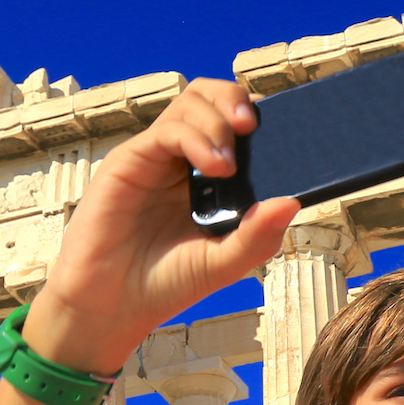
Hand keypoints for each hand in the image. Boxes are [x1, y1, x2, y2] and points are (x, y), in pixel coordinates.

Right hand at [26, 79, 302, 373]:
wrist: (111, 307)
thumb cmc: (165, 283)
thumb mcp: (224, 263)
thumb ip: (258, 236)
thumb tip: (293, 202)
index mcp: (207, 177)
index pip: (234, 125)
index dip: (257, 117)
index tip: (284, 128)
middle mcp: (181, 160)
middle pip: (210, 98)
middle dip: (236, 99)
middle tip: (253, 124)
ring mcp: (155, 157)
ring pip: (189, 103)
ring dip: (218, 121)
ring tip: (230, 163)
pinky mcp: (129, 161)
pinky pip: (167, 131)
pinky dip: (196, 139)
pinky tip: (216, 166)